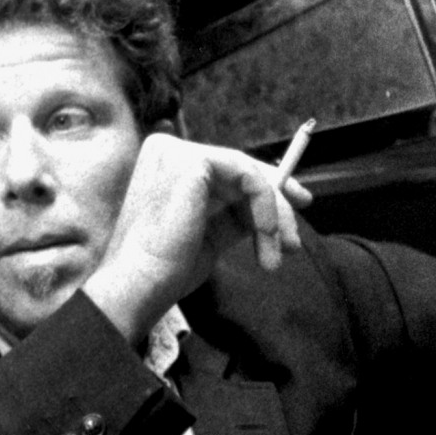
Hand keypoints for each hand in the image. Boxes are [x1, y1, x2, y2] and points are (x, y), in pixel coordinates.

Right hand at [84, 134, 311, 344]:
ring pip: (248, 173)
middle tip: (295, 238)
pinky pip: (249, 177)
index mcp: (164, 165)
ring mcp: (176, 153)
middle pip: (240, 168)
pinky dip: (266, 207)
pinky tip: (266, 236)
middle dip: (277, 202)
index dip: (265, 187)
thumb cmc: (166, 268)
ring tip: (277, 254)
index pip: (225, 170)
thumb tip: (280, 209)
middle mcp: (166, 150)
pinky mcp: (191, 162)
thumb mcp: (210, 234)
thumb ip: (236, 213)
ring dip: (273, 216)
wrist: (140, 284)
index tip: (295, 208)